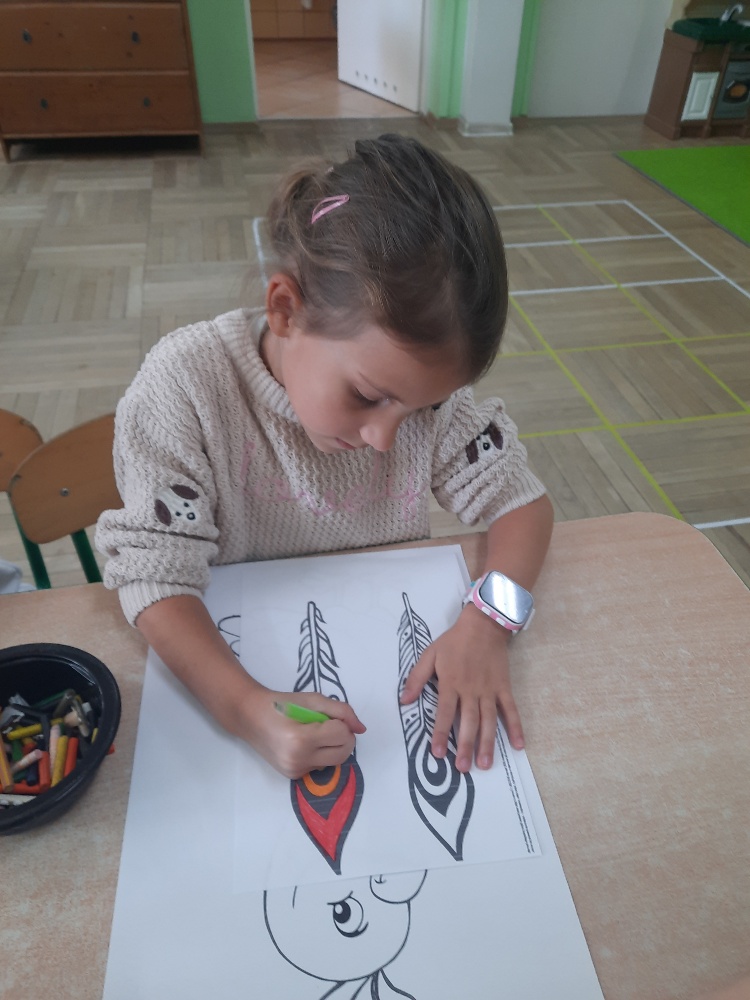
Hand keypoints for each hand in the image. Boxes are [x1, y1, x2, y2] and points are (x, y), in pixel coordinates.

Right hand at [237, 685, 366, 779]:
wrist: (250, 717)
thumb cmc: (282, 704)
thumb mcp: (313, 699)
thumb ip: (342, 711)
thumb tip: (361, 729)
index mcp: (301, 738)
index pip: (342, 735)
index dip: (342, 723)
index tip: (329, 716)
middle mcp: (298, 760)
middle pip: (343, 754)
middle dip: (344, 737)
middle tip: (329, 724)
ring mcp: (295, 771)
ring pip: (334, 762)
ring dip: (333, 747)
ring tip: (315, 733)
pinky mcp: (293, 776)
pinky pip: (321, 766)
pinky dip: (321, 754)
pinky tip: (305, 743)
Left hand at [399, 604, 523, 771]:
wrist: (484, 625)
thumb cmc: (454, 642)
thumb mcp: (430, 654)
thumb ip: (417, 678)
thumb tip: (404, 700)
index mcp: (451, 683)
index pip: (444, 712)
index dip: (440, 733)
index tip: (438, 753)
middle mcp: (471, 690)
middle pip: (468, 721)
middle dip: (465, 745)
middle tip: (463, 768)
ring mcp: (489, 690)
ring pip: (489, 720)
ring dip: (487, 743)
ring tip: (484, 764)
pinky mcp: (503, 687)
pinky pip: (511, 709)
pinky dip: (516, 727)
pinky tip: (519, 745)